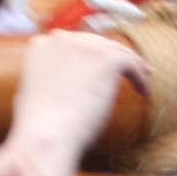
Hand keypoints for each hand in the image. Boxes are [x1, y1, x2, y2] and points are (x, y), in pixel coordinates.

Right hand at [0, 31, 149, 175]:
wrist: (46, 136)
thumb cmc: (39, 128)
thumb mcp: (32, 94)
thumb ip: (46, 80)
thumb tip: (59, 86)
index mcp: (40, 46)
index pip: (71, 45)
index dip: (87, 57)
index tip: (97, 69)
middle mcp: (61, 39)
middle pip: (94, 43)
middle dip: (109, 56)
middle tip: (124, 71)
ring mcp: (84, 46)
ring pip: (114, 50)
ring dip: (129, 63)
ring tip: (142, 77)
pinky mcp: (105, 58)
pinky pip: (130, 61)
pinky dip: (139, 75)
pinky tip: (144, 90)